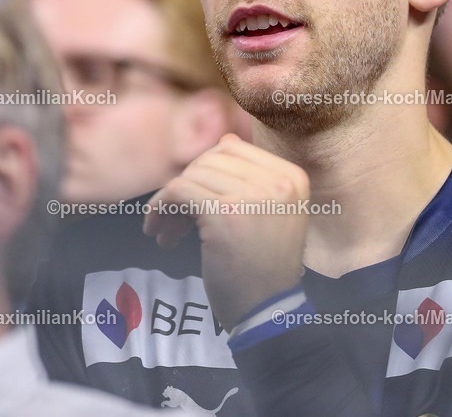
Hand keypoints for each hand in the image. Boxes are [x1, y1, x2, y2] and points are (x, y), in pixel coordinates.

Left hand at [144, 134, 309, 330]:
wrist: (267, 311)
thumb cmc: (264, 266)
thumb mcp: (273, 214)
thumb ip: (253, 178)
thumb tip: (225, 139)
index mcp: (292, 176)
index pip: (234, 148)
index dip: (205, 171)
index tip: (194, 200)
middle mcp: (277, 181)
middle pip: (209, 160)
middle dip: (187, 186)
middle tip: (177, 221)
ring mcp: (252, 196)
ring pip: (191, 174)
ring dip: (171, 202)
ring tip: (168, 232)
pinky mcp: (224, 214)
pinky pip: (178, 191)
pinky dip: (160, 208)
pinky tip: (159, 232)